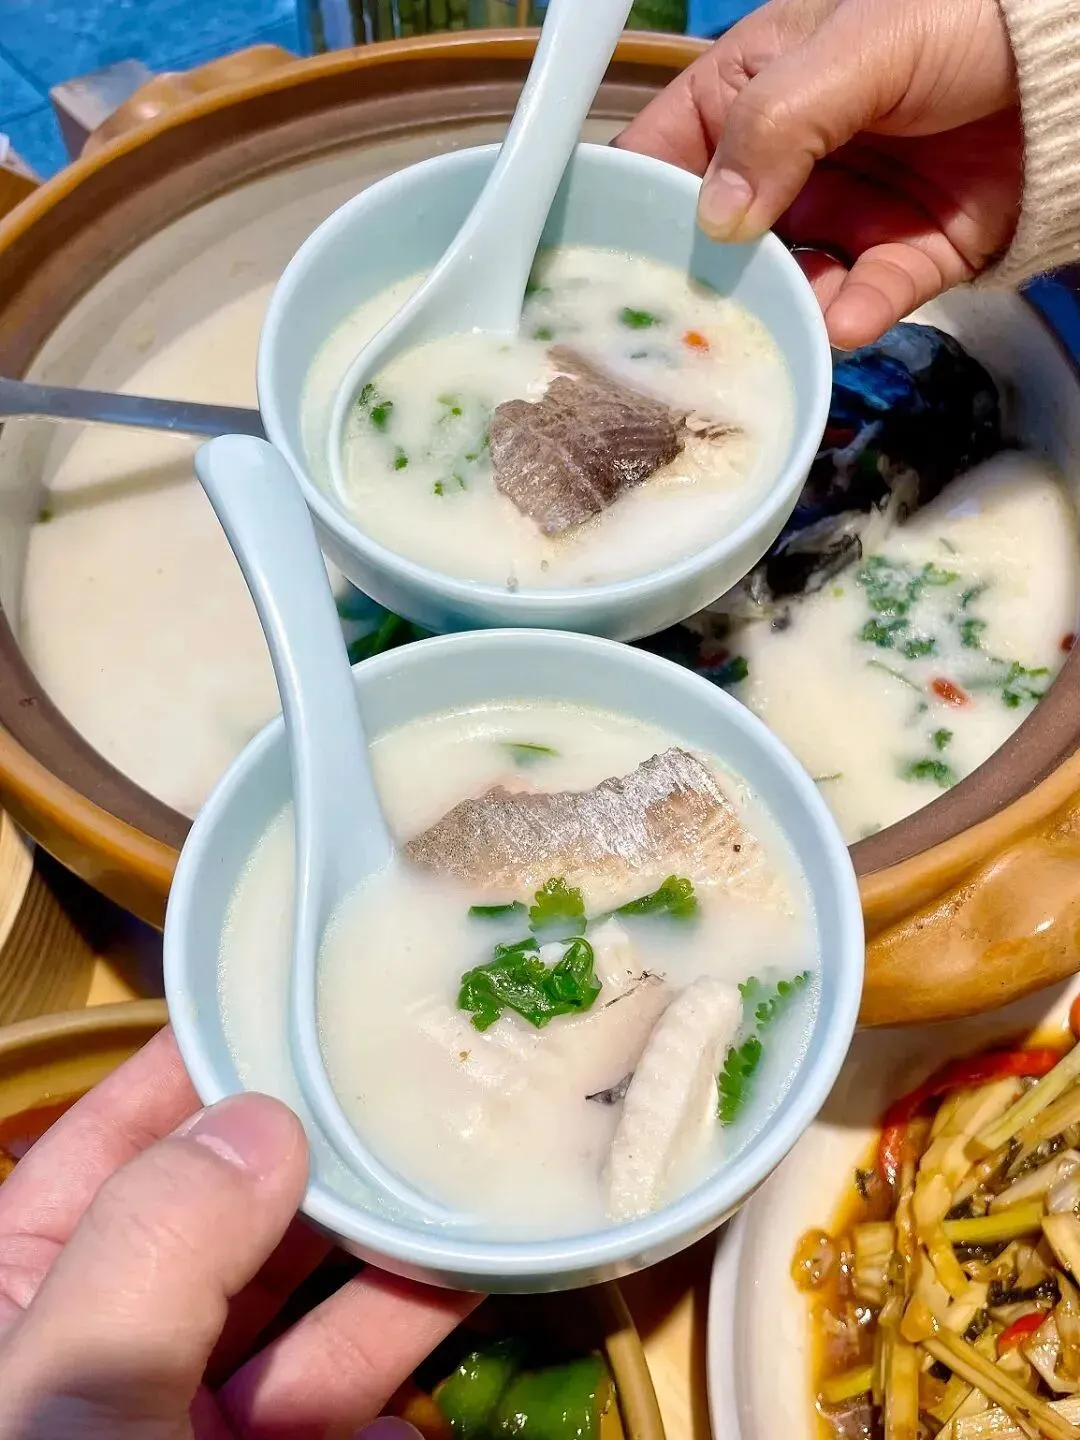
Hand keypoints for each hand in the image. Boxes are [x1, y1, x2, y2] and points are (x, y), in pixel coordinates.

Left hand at [0, 1027, 478, 1437]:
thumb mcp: (80, 1383)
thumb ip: (162, 1244)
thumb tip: (270, 1121)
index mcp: (23, 1288)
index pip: (115, 1138)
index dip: (203, 1066)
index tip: (300, 1001)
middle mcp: (107, 1345)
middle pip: (232, 1224)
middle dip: (325, 1164)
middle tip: (418, 1092)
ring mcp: (176, 1422)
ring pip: (299, 1325)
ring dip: (386, 1274)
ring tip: (466, 1211)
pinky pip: (330, 1420)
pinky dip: (389, 1403)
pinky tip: (430, 1388)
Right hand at [616, 0, 1022, 347]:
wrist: (1071, 58)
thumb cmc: (958, 12)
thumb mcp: (853, 47)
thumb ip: (776, 123)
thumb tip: (717, 217)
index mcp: (752, 94)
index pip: (666, 156)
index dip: (633, 208)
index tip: (609, 262)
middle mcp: (790, 163)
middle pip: (719, 242)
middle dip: (706, 286)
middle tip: (689, 327)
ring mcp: (845, 213)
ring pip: (788, 285)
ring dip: (781, 312)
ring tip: (778, 330)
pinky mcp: (903, 256)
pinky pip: (864, 301)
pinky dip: (852, 318)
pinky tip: (846, 321)